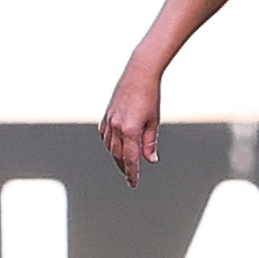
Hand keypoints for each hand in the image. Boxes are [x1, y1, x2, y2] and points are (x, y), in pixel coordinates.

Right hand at [98, 66, 160, 188]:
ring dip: (117, 158)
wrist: (139, 73)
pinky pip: (104, 136)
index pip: (131, 159)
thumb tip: (150, 160)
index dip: (132, 174)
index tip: (133, 184)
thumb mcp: (154, 122)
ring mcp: (109, 120)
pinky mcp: (106, 115)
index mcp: (130, 130)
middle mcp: (116, 127)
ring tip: (124, 165)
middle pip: (118, 155)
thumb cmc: (150, 96)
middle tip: (130, 177)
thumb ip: (150, 143)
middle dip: (124, 168)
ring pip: (109, 147)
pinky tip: (114, 148)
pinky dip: (109, 145)